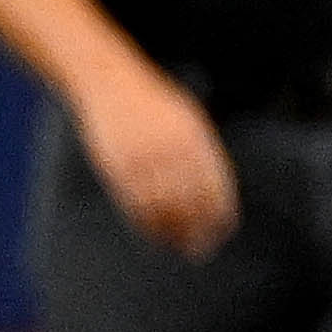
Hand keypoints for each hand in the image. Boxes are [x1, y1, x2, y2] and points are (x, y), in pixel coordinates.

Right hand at [73, 63, 238, 258]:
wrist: (110, 81)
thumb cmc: (153, 103)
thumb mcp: (188, 120)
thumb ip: (203, 154)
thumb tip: (215, 196)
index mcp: (195, 139)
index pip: (215, 189)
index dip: (219, 216)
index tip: (221, 233)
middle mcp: (172, 151)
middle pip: (191, 204)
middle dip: (198, 233)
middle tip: (200, 249)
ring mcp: (144, 159)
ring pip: (163, 210)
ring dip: (172, 234)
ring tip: (177, 246)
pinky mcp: (119, 167)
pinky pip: (136, 205)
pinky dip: (146, 225)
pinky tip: (153, 233)